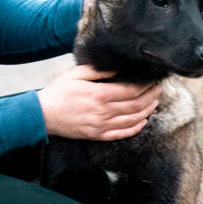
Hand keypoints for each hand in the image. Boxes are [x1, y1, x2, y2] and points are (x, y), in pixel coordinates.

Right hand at [37, 65, 160, 140]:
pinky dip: (135, 128)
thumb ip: (99, 70)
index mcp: (99, 94)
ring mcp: (101, 126)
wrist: (43, 115)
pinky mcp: (97, 135)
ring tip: (154, 103)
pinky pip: (122, 134)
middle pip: (136, 105)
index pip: (131, 90)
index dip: (145, 86)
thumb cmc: (58, 91)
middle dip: (151, 97)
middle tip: (159, 89)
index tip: (153, 79)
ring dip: (147, 112)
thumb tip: (118, 68)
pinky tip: (142, 122)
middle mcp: (103, 112)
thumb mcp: (76, 74)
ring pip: (132, 120)